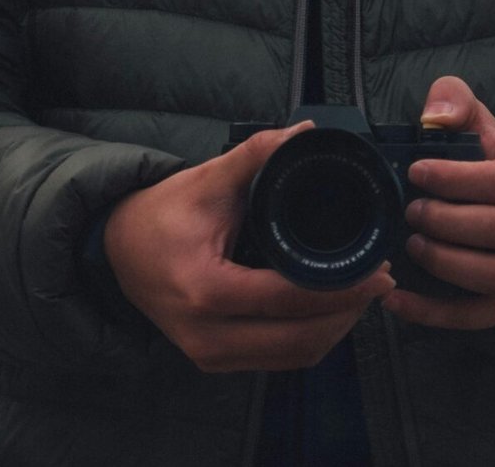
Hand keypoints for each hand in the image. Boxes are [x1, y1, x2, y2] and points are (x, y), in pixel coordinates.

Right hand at [105, 121, 394, 372]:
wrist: (114, 250)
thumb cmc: (160, 214)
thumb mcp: (206, 180)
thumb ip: (256, 155)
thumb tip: (306, 132)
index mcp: (205, 289)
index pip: (288, 299)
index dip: (342, 288)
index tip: (377, 268)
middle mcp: (206, 333)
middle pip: (299, 338)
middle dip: (348, 312)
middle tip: (380, 280)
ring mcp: (208, 355)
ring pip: (293, 357)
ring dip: (335, 330)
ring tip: (362, 294)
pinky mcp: (213, 361)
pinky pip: (276, 361)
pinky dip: (311, 340)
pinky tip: (332, 313)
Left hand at [383, 76, 494, 329]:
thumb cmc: (487, 159)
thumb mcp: (477, 122)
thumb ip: (454, 100)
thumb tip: (434, 116)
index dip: (455, 179)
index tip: (415, 172)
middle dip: (446, 222)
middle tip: (411, 211)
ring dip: (446, 263)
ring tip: (412, 244)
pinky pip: (478, 316)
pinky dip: (433, 314)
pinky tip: (395, 300)